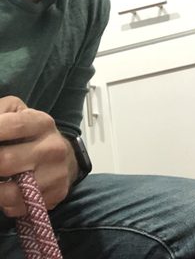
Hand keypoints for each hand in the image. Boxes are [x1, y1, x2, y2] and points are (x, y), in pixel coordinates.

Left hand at [0, 96, 78, 216]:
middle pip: (4, 161)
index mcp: (42, 123)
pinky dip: (4, 203)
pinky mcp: (55, 194)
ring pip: (8, 191)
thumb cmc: (30, 135)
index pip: (10, 126)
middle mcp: (53, 148)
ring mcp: (56, 173)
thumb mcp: (16, 113)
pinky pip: (16, 206)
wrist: (63, 157)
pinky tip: (6, 189)